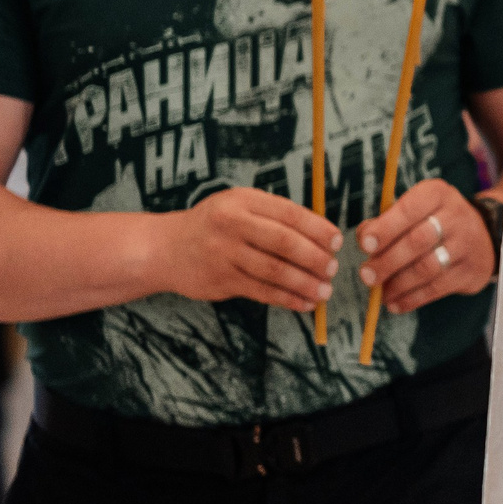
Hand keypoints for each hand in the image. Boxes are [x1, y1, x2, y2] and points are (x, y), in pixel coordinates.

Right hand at [157, 187, 341, 310]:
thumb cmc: (215, 225)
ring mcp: (224, 254)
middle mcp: (232, 225)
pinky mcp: (220, 280)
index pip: (289, 214)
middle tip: (332, 269)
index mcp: (243, 201)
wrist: (165, 248)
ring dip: (305, 283)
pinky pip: (262, 292)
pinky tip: (304, 303)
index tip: (337, 241)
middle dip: (315, 258)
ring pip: (275, 271)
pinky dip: (288, 299)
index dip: (318, 229)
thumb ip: (276, 216)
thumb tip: (324, 236)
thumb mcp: (240, 205)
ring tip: (325, 291)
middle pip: (284, 242)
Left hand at [359, 179, 496, 313]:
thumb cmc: (433, 221)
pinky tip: (395, 303)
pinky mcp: (471, 271)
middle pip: (418, 241)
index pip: (409, 210)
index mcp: (437, 194)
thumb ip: (385, 222)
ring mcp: (467, 244)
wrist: (483, 236)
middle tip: (366, 275)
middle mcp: (456, 216)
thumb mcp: (414, 210)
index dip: (385, 228)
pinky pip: (437, 288)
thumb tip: (364, 240)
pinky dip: (412, 299)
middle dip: (388, 261)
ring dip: (399, 283)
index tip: (365, 246)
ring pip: (427, 267)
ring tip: (381, 293)